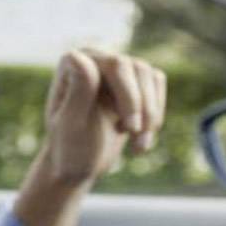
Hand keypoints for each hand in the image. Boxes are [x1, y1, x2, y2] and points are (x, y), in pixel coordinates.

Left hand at [13, 49, 166, 225]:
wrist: (77, 165)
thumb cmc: (68, 150)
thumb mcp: (71, 126)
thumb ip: (78, 92)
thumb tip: (82, 59)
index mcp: (71, 64)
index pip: (106, 63)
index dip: (122, 93)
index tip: (125, 126)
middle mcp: (92, 59)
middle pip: (131, 67)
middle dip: (139, 106)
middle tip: (136, 138)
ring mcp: (113, 69)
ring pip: (149, 75)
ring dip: (151, 112)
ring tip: (138, 144)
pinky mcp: (132, 82)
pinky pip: (158, 85)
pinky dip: (157, 112)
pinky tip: (141, 136)